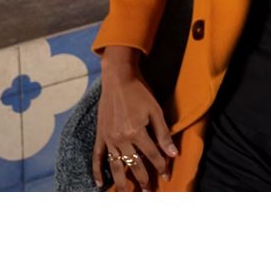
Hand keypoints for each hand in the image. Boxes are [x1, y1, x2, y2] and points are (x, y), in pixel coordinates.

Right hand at [92, 49, 177, 190]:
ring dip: (122, 181)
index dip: (161, 166)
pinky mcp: (100, 135)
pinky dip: (97, 171)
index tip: (166, 176)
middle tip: (148, 191)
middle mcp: (121, 138)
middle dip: (143, 179)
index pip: (152, 155)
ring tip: (128, 192)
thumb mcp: (156, 111)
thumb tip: (173, 154)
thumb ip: (163, 134)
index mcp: (136, 132)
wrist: (118, 79)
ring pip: (116, 165)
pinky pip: (97, 156)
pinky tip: (100, 184)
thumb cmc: (140, 93)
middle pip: (134, 164)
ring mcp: (108, 138)